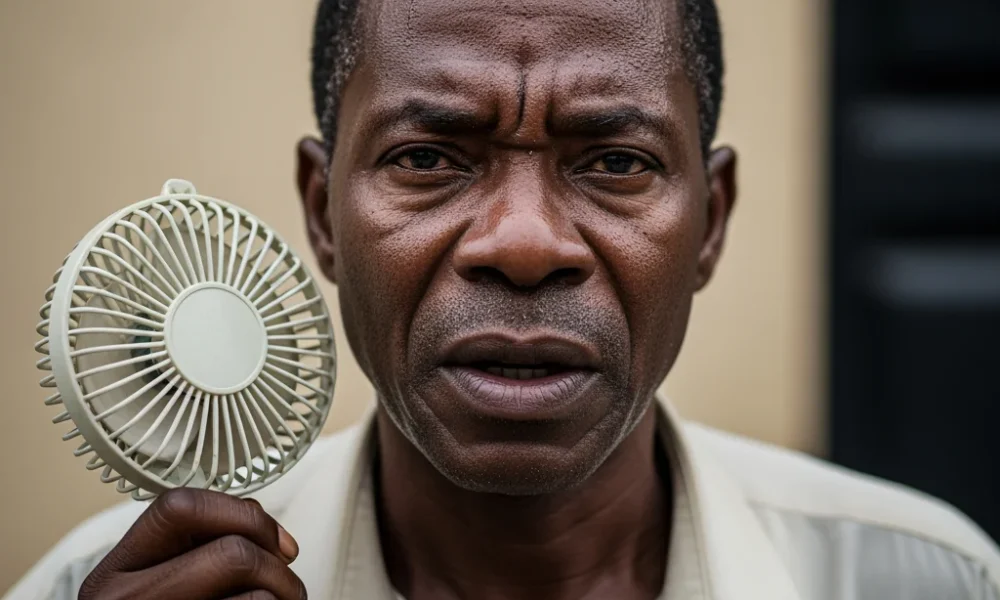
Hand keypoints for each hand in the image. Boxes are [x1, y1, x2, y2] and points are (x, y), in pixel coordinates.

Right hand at [78, 488, 305, 599]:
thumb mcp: (159, 584)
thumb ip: (198, 547)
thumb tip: (266, 531)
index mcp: (112, 575)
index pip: (179, 507)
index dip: (240, 513)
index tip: (277, 542)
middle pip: (233, 553)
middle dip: (278, 568)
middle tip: (288, 590)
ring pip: (255, 596)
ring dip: (286, 599)